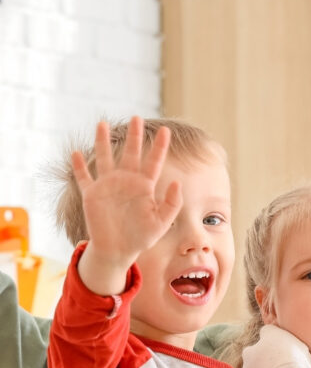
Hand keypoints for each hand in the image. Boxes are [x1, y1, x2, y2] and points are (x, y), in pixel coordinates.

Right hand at [72, 117, 178, 275]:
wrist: (119, 250)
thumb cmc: (142, 237)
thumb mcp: (161, 223)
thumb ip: (171, 204)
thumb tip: (177, 182)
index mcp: (145, 186)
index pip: (154, 162)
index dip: (160, 147)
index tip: (166, 130)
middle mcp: (126, 181)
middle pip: (131, 153)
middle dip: (134, 136)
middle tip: (136, 118)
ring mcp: (108, 186)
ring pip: (105, 158)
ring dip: (103, 142)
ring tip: (102, 124)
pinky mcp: (91, 194)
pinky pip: (84, 177)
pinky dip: (79, 166)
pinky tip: (76, 153)